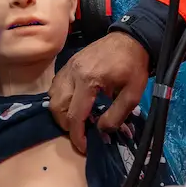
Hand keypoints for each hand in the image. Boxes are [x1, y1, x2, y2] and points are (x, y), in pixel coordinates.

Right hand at [49, 32, 149, 154]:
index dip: (77, 135)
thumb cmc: (133, 66)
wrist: (131, 39)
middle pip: (57, 107)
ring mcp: (68, 66)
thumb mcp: (133, 94)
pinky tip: (73, 104)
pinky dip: (59, 99)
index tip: (84, 147)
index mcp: (88, 80)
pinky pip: (55, 86)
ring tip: (77, 120)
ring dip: (60, 113)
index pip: (75, 115)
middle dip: (66, 126)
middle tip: (81, 133)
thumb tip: (100, 130)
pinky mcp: (68, 64)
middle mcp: (72, 73)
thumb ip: (117, 115)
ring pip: (52, 97)